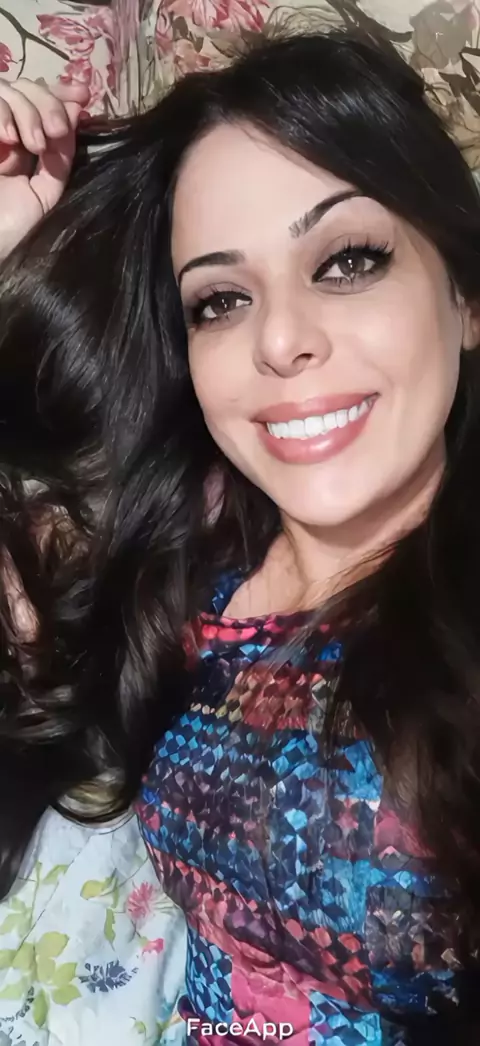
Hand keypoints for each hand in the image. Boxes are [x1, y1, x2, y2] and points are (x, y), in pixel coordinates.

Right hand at [0, 78, 89, 258]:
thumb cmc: (11, 232)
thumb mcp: (44, 195)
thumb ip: (58, 159)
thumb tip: (76, 112)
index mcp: (19, 149)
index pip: (39, 102)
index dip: (59, 93)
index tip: (82, 94)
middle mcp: (1, 136)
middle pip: (24, 89)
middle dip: (47, 103)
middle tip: (55, 131)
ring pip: (6, 90)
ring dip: (26, 111)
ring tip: (30, 145)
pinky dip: (0, 114)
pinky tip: (6, 140)